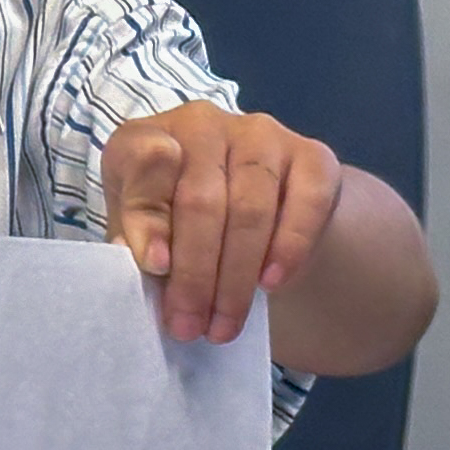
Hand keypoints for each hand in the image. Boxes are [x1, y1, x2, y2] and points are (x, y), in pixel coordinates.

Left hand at [102, 100, 343, 343]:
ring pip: (250, 210)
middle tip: (190, 326)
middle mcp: (202, 123)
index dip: (146, 218)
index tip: (154, 270)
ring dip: (236, 277)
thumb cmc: (178, 218)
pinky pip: (305, 203)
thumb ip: (137, 236)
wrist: (257, 205)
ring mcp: (260, 134)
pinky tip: (272, 283)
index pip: (142, 166)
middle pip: (201, 201)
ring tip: (225, 324)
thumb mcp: (143, 227)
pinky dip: (289, 247)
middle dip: (195, 275)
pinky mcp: (312, 155)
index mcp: (146, 136)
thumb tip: (148, 260)